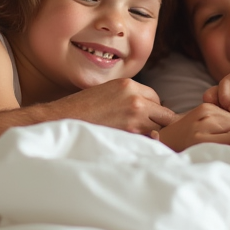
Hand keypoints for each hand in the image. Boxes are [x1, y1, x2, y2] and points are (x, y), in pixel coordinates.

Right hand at [40, 78, 175, 134]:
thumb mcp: (108, 90)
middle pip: (164, 114)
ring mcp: (134, 119)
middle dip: (158, 121)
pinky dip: (145, 144)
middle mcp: (136, 100)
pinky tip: (134, 143)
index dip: (152, 107)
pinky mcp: (130, 136)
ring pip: (158, 129)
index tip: (145, 114)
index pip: (156, 97)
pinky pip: (149, 141)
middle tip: (147, 128)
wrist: (65, 119)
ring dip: (151, 134)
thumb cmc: (84, 106)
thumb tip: (147, 106)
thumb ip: (129, 95)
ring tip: (138, 136)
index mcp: (129, 85)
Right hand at [155, 103, 229, 150]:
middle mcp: (204, 114)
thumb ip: (221, 117)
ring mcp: (202, 127)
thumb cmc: (189, 133)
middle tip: (221, 141)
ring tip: (217, 145)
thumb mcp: (203, 119)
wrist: (166, 144)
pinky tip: (214, 150)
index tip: (224, 133)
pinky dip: (226, 148)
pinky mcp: (201, 141)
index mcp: (206, 107)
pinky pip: (228, 143)